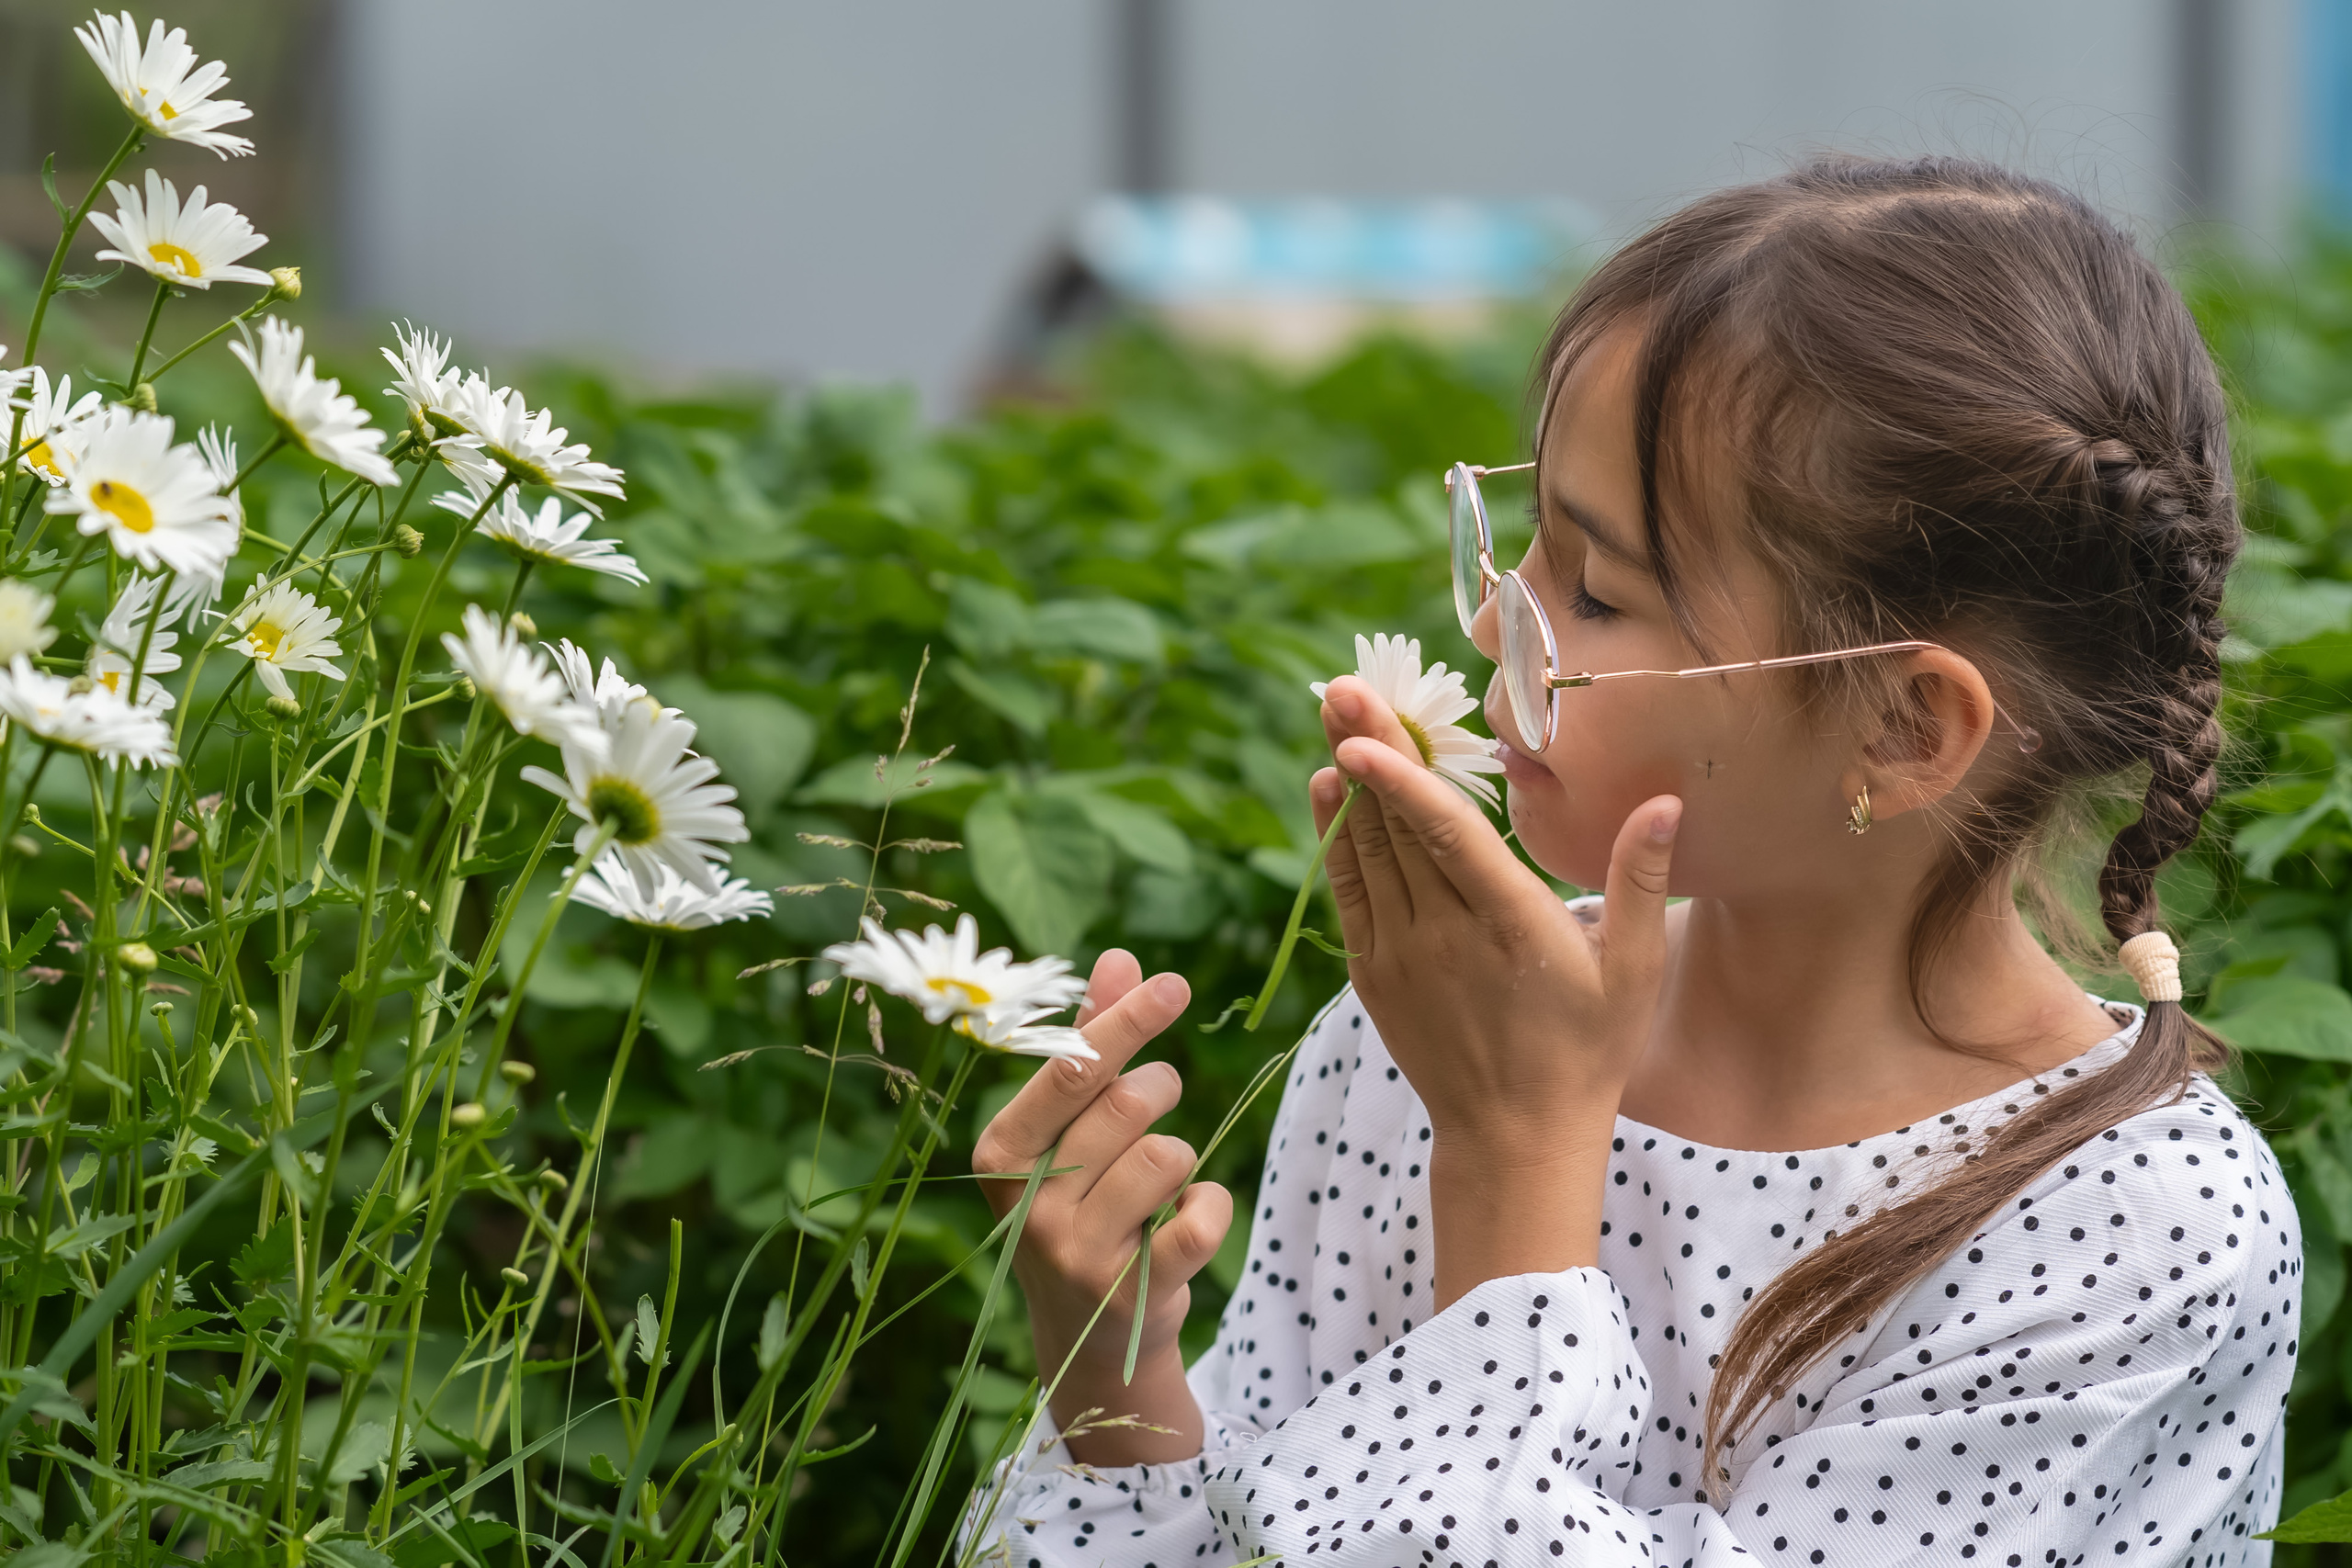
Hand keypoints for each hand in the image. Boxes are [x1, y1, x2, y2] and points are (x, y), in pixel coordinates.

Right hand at [971, 950, 1228, 1463]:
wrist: (1086, 1339)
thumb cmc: (1078, 1204)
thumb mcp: (1069, 1129)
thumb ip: (1090, 1042)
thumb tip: (1119, 957)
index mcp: (1000, 1152)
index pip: (1068, 1069)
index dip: (1126, 1021)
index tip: (1174, 984)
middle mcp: (1028, 1205)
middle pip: (1126, 1104)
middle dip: (1159, 1089)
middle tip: (1157, 1101)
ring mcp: (1077, 1254)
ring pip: (1167, 1156)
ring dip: (1182, 1156)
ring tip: (1160, 1180)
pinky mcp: (1130, 1293)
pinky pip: (1201, 1217)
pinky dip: (1210, 1206)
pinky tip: (1187, 1219)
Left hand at [1314, 676, 1679, 1299]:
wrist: (1514, 1136)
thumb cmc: (1586, 1051)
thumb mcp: (1634, 972)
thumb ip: (1641, 883)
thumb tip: (1665, 801)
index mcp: (1510, 926)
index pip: (1445, 839)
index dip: (1402, 782)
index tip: (1364, 734)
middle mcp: (1445, 936)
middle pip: (1396, 826)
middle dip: (1367, 748)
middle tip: (1340, 685)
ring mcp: (1402, 954)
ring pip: (1366, 851)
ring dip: (1347, 779)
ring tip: (1333, 710)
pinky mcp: (1375, 973)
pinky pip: (1348, 891)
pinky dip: (1335, 837)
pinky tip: (1328, 786)